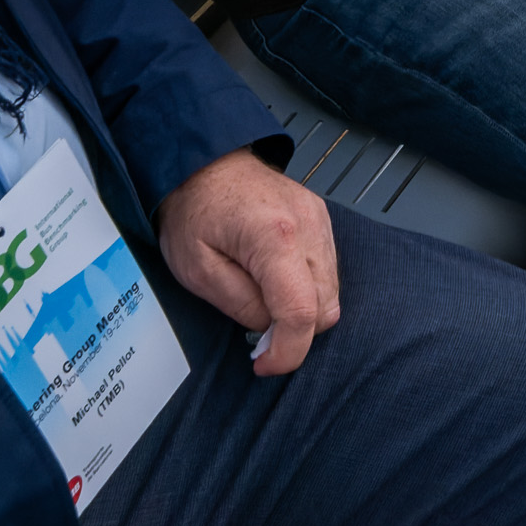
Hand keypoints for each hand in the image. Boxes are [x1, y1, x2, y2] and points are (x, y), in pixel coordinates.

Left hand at [161, 148, 341, 373]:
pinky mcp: (321, 219)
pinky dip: (307, 288)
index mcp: (275, 238)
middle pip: (324, 308)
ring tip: (262, 300)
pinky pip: (328, 271)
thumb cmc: (193, 210)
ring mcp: (320, 220)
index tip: (264, 364)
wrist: (204, 161)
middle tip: (256, 332)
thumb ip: (238, 304)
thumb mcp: (196, 269)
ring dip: (302, 310)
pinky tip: (275, 281)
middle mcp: (308, 227)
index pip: (301, 313)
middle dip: (293, 332)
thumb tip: (269, 330)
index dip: (287, 352)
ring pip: (332, 293)